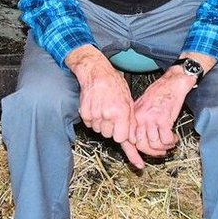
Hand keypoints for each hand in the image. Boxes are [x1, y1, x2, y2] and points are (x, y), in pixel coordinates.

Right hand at [65, 46, 144, 167]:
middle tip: (112, 114)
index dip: (123, 136)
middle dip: (113, 129)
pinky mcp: (85, 114)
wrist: (96, 73)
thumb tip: (132, 141)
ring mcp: (95, 115)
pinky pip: (91, 125)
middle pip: (110, 136)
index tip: (128, 145)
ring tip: (104, 108)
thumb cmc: (115, 86)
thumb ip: (130, 122)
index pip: (122, 138)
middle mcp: (108, 114)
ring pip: (100, 131)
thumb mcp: (129, 102)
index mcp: (122, 112)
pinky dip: (93, 120)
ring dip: (103, 124)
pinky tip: (96, 108)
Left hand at [130, 69, 194, 158]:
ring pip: (154, 145)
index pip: (130, 139)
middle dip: (153, 153)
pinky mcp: (163, 119)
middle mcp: (140, 118)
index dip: (137, 152)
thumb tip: (138, 140)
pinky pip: (166, 140)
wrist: (173, 82)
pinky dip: (172, 142)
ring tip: (170, 143)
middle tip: (161, 152)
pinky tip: (175, 138)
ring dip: (165, 147)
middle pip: (142, 145)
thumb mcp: (142, 106)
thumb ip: (139, 121)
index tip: (143, 158)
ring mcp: (151, 119)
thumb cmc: (159, 93)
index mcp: (134, 115)